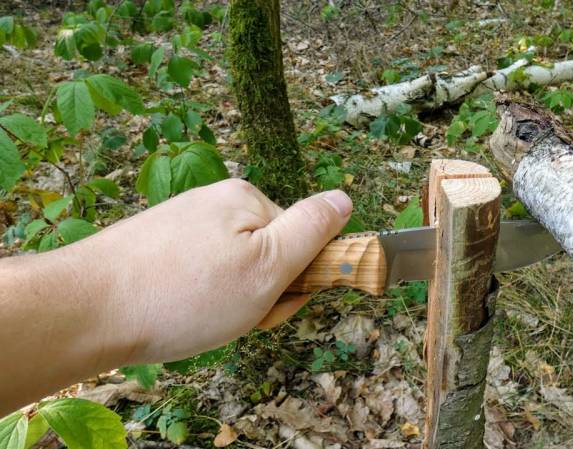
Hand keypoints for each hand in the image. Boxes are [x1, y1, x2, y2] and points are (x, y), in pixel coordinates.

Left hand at [77, 179, 351, 364]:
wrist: (87, 310)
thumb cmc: (184, 294)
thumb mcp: (268, 267)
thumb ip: (313, 232)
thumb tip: (344, 198)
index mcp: (247, 198)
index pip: (303, 240)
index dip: (296, 281)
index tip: (271, 303)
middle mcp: (216, 203)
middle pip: (268, 254)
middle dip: (261, 294)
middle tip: (234, 315)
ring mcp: (184, 223)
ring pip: (235, 270)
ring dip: (232, 302)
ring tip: (200, 318)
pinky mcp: (159, 246)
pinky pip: (202, 275)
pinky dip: (201, 300)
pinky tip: (180, 314)